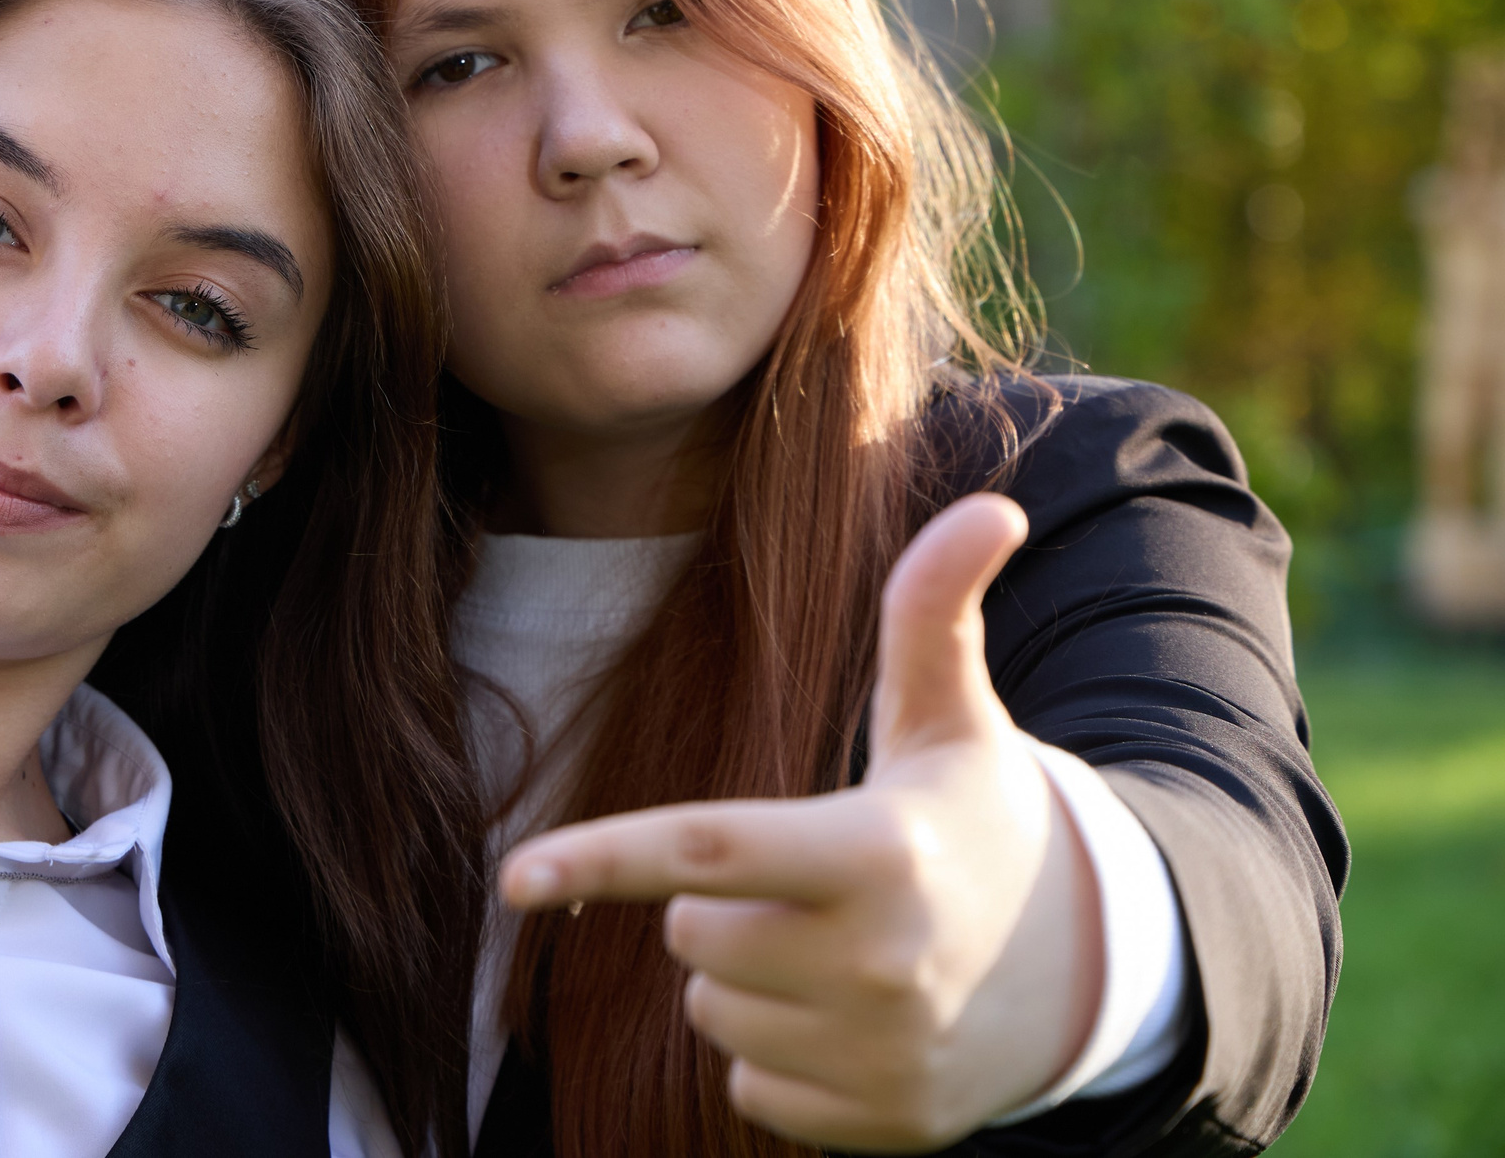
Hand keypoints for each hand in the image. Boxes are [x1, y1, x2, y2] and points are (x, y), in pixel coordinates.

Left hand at [498, 495, 1105, 1151]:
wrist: (1089, 974)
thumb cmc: (980, 821)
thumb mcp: (953, 719)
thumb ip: (934, 611)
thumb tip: (992, 503)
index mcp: (879, 853)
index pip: (708, 850)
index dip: (601, 859)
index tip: (509, 881)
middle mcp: (879, 964)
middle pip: (693, 932)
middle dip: (718, 902)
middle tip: (811, 880)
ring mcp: (883, 1055)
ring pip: (711, 1010)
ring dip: (746, 976)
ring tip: (841, 946)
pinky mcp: (883, 1126)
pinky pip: (750, 1083)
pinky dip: (779, 1050)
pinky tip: (855, 1018)